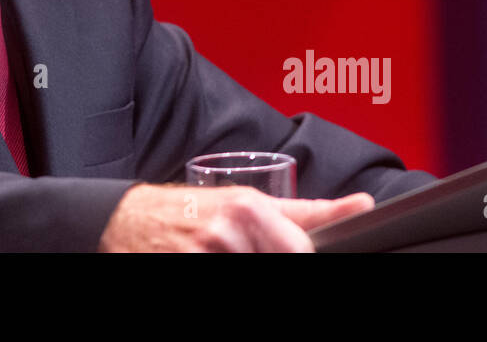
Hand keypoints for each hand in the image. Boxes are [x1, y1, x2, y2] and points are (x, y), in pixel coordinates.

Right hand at [97, 183, 373, 251]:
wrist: (125, 220)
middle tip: (243, 251)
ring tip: (221, 255)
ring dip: (240, 262)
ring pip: (248, 270)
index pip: (300, 252)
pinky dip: (214, 269)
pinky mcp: (184, 270)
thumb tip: (362, 205)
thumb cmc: (191, 210)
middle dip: (262, 259)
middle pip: (281, 260)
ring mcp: (203, 256)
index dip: (300, 257)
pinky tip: (207, 260)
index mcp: (250, 210)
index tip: (295, 255)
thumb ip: (308, 212)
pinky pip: (218, 284)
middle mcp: (227, 234)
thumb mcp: (248, 202)